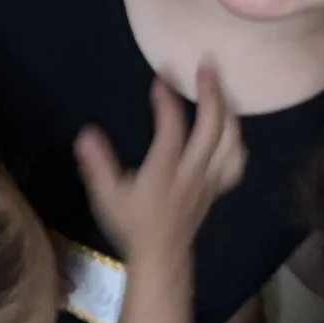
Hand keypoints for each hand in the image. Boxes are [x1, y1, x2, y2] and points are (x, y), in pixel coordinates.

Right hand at [78, 65, 244, 261]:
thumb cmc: (131, 225)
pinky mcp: (216, 187)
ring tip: (221, 87)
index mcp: (165, 172)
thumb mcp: (106, 196)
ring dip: (229, 111)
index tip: (161, 78)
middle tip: (207, 65)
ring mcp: (209, 181)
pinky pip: (236, 162)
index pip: (172, 129)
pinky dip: (237, 140)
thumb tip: (86, 132)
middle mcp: (192, 173)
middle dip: (211, 93)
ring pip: (231, 142)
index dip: (167, 101)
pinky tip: (232, 128)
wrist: (161, 257)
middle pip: (212, 128)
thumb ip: (97, 164)